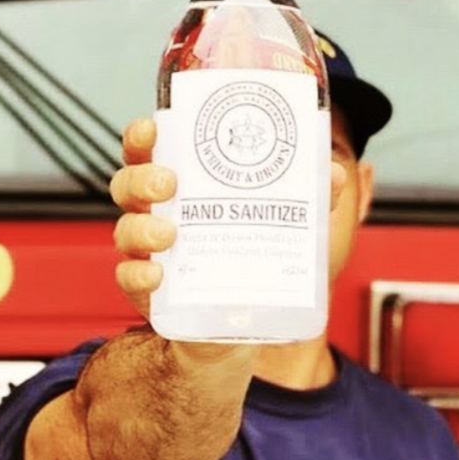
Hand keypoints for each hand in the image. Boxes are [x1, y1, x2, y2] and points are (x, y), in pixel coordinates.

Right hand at [109, 117, 347, 318]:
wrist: (239, 331)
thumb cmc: (254, 259)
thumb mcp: (285, 225)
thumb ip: (308, 196)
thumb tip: (333, 171)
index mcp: (181, 186)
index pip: (148, 151)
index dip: (142, 136)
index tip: (153, 128)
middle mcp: (157, 213)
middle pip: (127, 183)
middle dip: (141, 177)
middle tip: (168, 182)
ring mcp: (149, 253)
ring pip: (125, 229)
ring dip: (141, 226)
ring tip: (171, 234)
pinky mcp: (151, 294)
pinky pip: (129, 279)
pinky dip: (138, 275)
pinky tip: (157, 274)